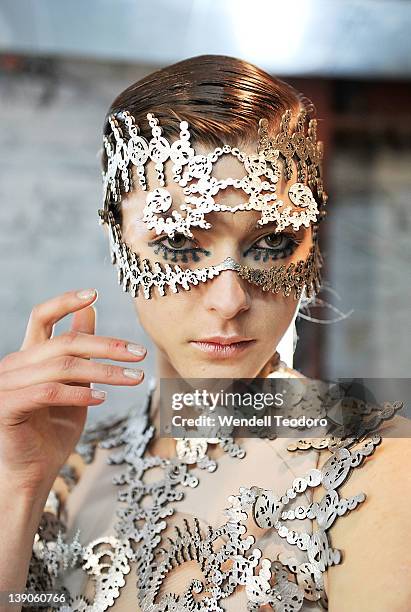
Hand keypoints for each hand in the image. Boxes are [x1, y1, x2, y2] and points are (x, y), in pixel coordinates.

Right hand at [0, 288, 145, 499]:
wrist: (34, 473)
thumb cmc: (54, 430)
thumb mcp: (74, 385)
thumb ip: (79, 352)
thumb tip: (90, 310)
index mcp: (29, 356)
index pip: (42, 316)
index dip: (66, 301)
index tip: (94, 292)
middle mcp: (15, 364)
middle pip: (65, 342)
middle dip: (107, 346)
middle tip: (139, 353)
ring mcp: (8, 384)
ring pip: (63, 366)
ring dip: (104, 372)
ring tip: (133, 378)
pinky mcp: (7, 407)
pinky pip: (49, 392)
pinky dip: (79, 394)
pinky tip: (102, 399)